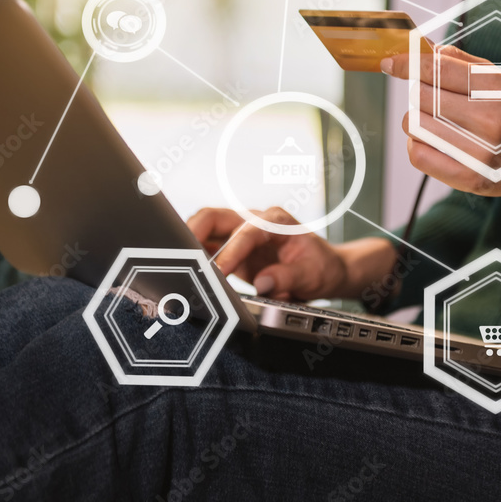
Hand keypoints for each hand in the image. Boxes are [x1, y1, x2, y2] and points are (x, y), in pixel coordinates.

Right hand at [187, 207, 347, 301]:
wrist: (325, 268)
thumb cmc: (320, 266)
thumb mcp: (312, 274)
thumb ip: (288, 278)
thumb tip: (262, 284)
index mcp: (276, 221)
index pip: (247, 231)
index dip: (230, 251)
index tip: (218, 272)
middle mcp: (254, 221)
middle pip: (214, 217)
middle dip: (193, 232)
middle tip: (180, 256)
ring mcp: (240, 233)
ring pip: (204, 229)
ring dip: (188, 244)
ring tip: (175, 264)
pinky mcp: (232, 248)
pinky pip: (206, 246)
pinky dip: (194, 256)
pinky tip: (185, 270)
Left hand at [381, 45, 500, 198]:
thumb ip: (464, 64)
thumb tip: (424, 49)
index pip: (439, 70)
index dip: (408, 63)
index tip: (391, 63)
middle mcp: (492, 121)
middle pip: (422, 96)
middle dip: (420, 92)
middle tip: (435, 98)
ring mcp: (480, 153)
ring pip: (415, 124)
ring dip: (418, 119)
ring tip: (439, 121)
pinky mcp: (468, 178)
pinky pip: (417, 154)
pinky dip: (417, 143)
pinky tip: (433, 140)